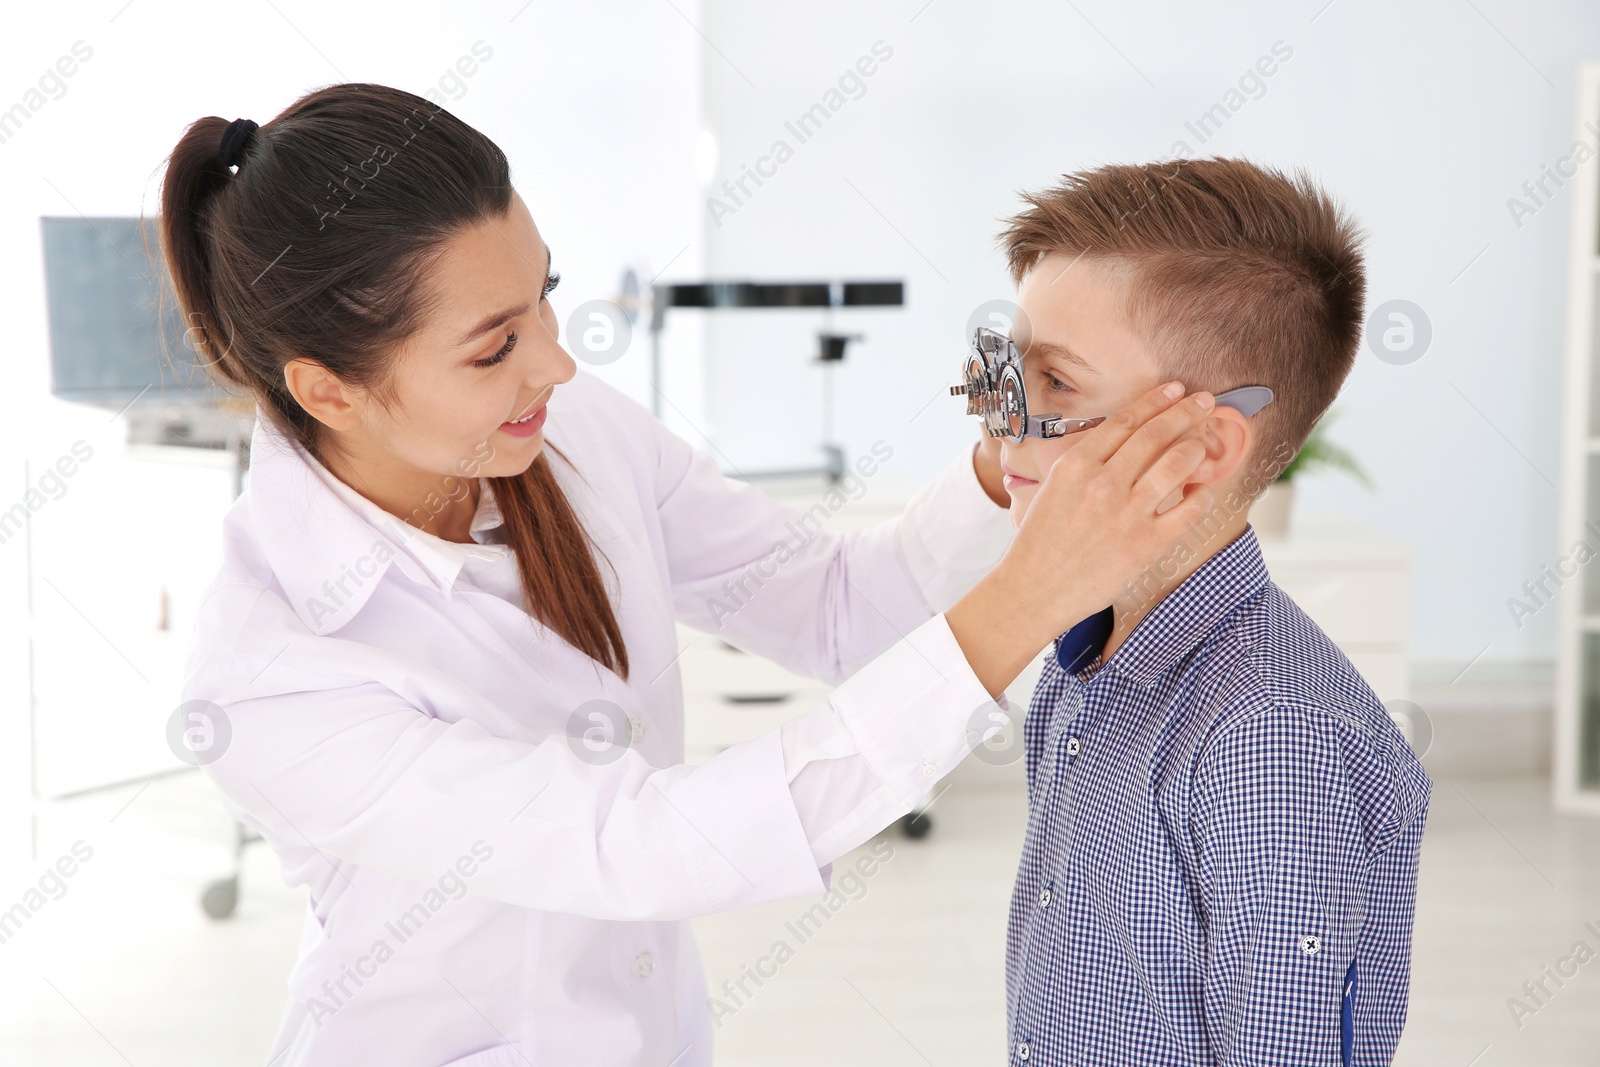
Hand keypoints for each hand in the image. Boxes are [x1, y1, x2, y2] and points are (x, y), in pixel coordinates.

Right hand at [946, 381, 1215, 696]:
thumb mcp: (1052, 488)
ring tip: (1203, 443)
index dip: (1156, 401)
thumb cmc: (1039, 543)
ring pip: (1177, 464)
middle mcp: (1104, 483)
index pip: (1126, 421)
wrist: (1033, 590)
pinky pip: (1189, 509)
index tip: (1175, 390)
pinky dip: (1202, 494)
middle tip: (1205, 402)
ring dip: (1196, 447)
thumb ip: (1084, 464)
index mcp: (1077, 465)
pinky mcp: (1147, 544)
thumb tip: (1120, 443)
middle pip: (1156, 434)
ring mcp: (1128, 513)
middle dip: (1186, 412)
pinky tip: (1203, 488)